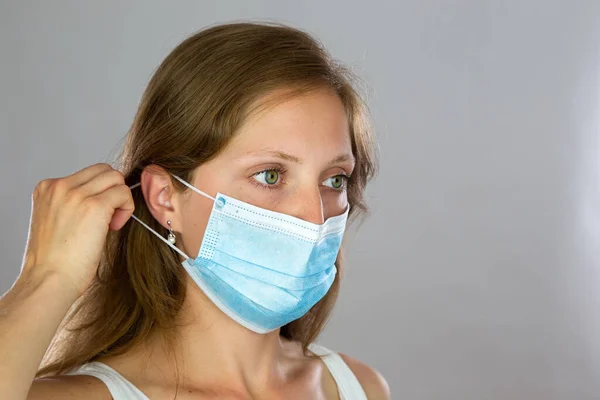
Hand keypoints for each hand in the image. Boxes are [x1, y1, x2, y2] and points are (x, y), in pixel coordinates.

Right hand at [21, 163, 133, 295]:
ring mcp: (76, 194)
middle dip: (113, 191)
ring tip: (110, 224)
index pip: (88, 174)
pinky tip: (114, 227)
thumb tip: (105, 196)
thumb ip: (74, 203)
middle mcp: (59, 186)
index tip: (96, 216)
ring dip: (120, 200)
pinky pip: (124, 193)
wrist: (49, 280)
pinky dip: (126, 208)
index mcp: (47, 188)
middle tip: (108, 218)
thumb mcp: (57, 220)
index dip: (100, 192)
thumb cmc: (56, 260)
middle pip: (104, 170)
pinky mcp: (94, 206)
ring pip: (116, 178)